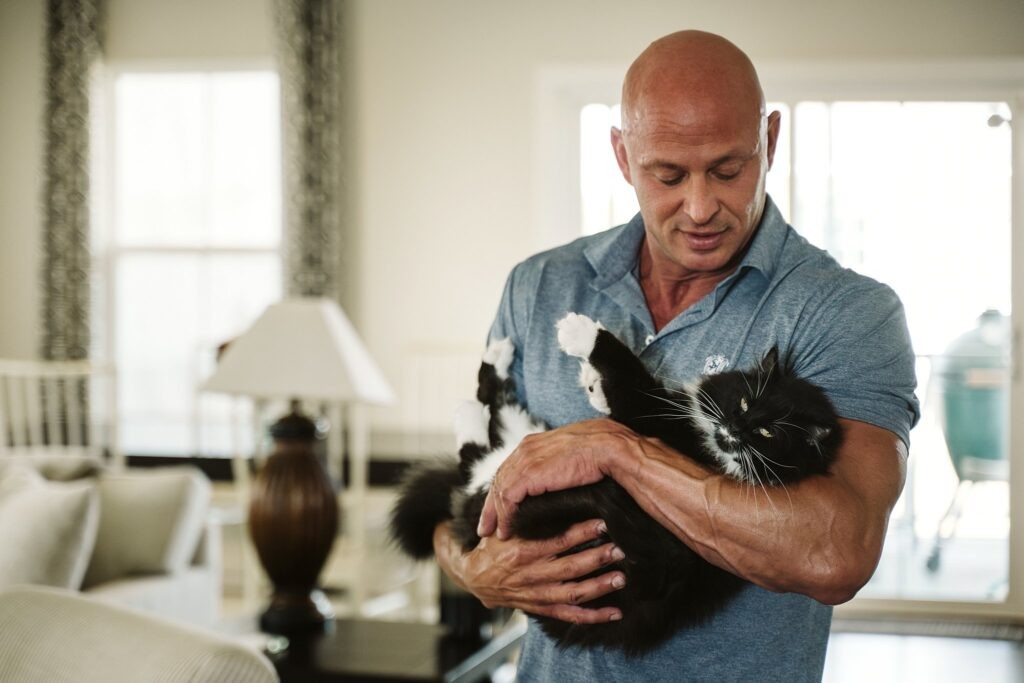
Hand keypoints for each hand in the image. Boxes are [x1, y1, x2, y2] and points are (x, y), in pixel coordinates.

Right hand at [434, 518, 626, 623]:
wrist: (475, 579)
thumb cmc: (494, 546)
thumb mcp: (504, 528)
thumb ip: (523, 515)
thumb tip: (545, 493)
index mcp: (522, 551)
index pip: (556, 541)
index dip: (581, 533)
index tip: (602, 523)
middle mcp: (531, 574)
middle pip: (569, 568)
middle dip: (597, 559)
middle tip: (619, 550)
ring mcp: (537, 594)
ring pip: (573, 593)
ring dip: (599, 587)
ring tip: (621, 578)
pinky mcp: (541, 608)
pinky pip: (569, 616)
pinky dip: (593, 616)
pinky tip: (614, 612)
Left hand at [477, 418, 638, 539]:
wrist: (607, 448)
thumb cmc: (599, 451)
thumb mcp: (572, 455)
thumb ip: (558, 464)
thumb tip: (560, 479)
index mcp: (534, 443)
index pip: (510, 468)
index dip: (503, 489)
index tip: (499, 507)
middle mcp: (525, 449)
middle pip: (499, 479)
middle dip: (491, 505)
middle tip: (486, 526)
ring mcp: (524, 460)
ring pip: (499, 491)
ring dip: (495, 515)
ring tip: (496, 534)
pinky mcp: (528, 474)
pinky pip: (507, 499)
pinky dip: (505, 517)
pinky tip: (506, 531)